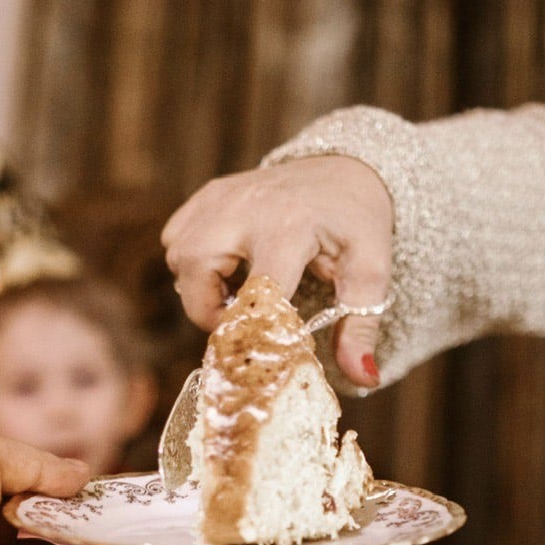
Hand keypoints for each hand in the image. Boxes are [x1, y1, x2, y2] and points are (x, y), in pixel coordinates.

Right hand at [162, 154, 395, 386]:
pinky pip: (175, 237)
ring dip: (198, 287)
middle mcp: (246, 207)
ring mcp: (221, 196)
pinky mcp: (207, 194)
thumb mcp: (370, 272)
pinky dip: (190, 263)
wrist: (344, 167)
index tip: (263, 352)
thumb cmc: (356, 223)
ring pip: (178, 256)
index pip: (255, 292)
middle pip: (195, 271)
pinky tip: (224, 268)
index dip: (252, 332)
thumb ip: (361, 326)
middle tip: (241, 322)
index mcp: (290, 227)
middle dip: (208, 310)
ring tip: (236, 295)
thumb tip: (364, 377)